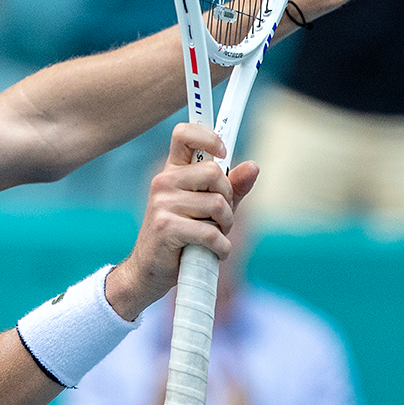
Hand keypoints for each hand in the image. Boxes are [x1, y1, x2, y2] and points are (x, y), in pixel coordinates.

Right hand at [104, 123, 258, 320]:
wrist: (150, 271)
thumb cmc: (182, 237)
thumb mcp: (209, 209)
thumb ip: (232, 188)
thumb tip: (253, 166)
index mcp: (172, 171)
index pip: (184, 134)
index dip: (208, 136)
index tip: (223, 152)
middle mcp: (163, 181)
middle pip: (213, 172)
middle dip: (228, 198)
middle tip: (221, 216)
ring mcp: (162, 203)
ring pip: (217, 204)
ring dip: (226, 226)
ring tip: (215, 236)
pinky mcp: (166, 227)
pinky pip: (211, 232)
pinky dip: (222, 247)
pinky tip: (215, 252)